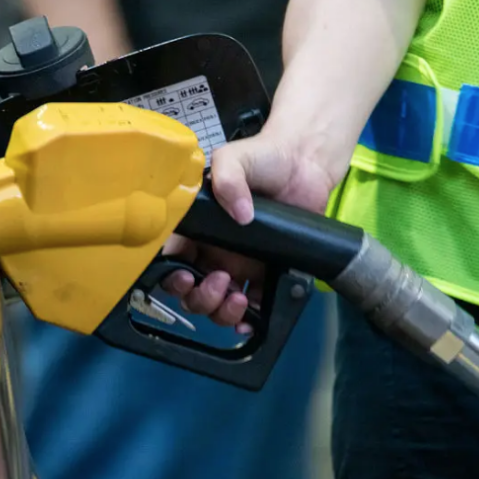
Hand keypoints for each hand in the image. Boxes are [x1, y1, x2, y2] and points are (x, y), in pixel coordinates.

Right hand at [160, 130, 340, 328]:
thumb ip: (228, 177)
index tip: (187, 274)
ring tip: (238, 299)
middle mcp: (213, 252)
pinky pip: (252, 307)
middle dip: (199, 297)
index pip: (172, 260)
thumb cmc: (263, 158)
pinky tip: (252, 318)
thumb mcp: (235, 158)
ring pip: (217, 305)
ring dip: (221, 312)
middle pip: (191, 291)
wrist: (306, 165)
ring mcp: (239, 266)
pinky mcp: (266, 275)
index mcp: (199, 229)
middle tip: (221, 281)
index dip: (172, 275)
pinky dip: (248, 321)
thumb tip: (239, 215)